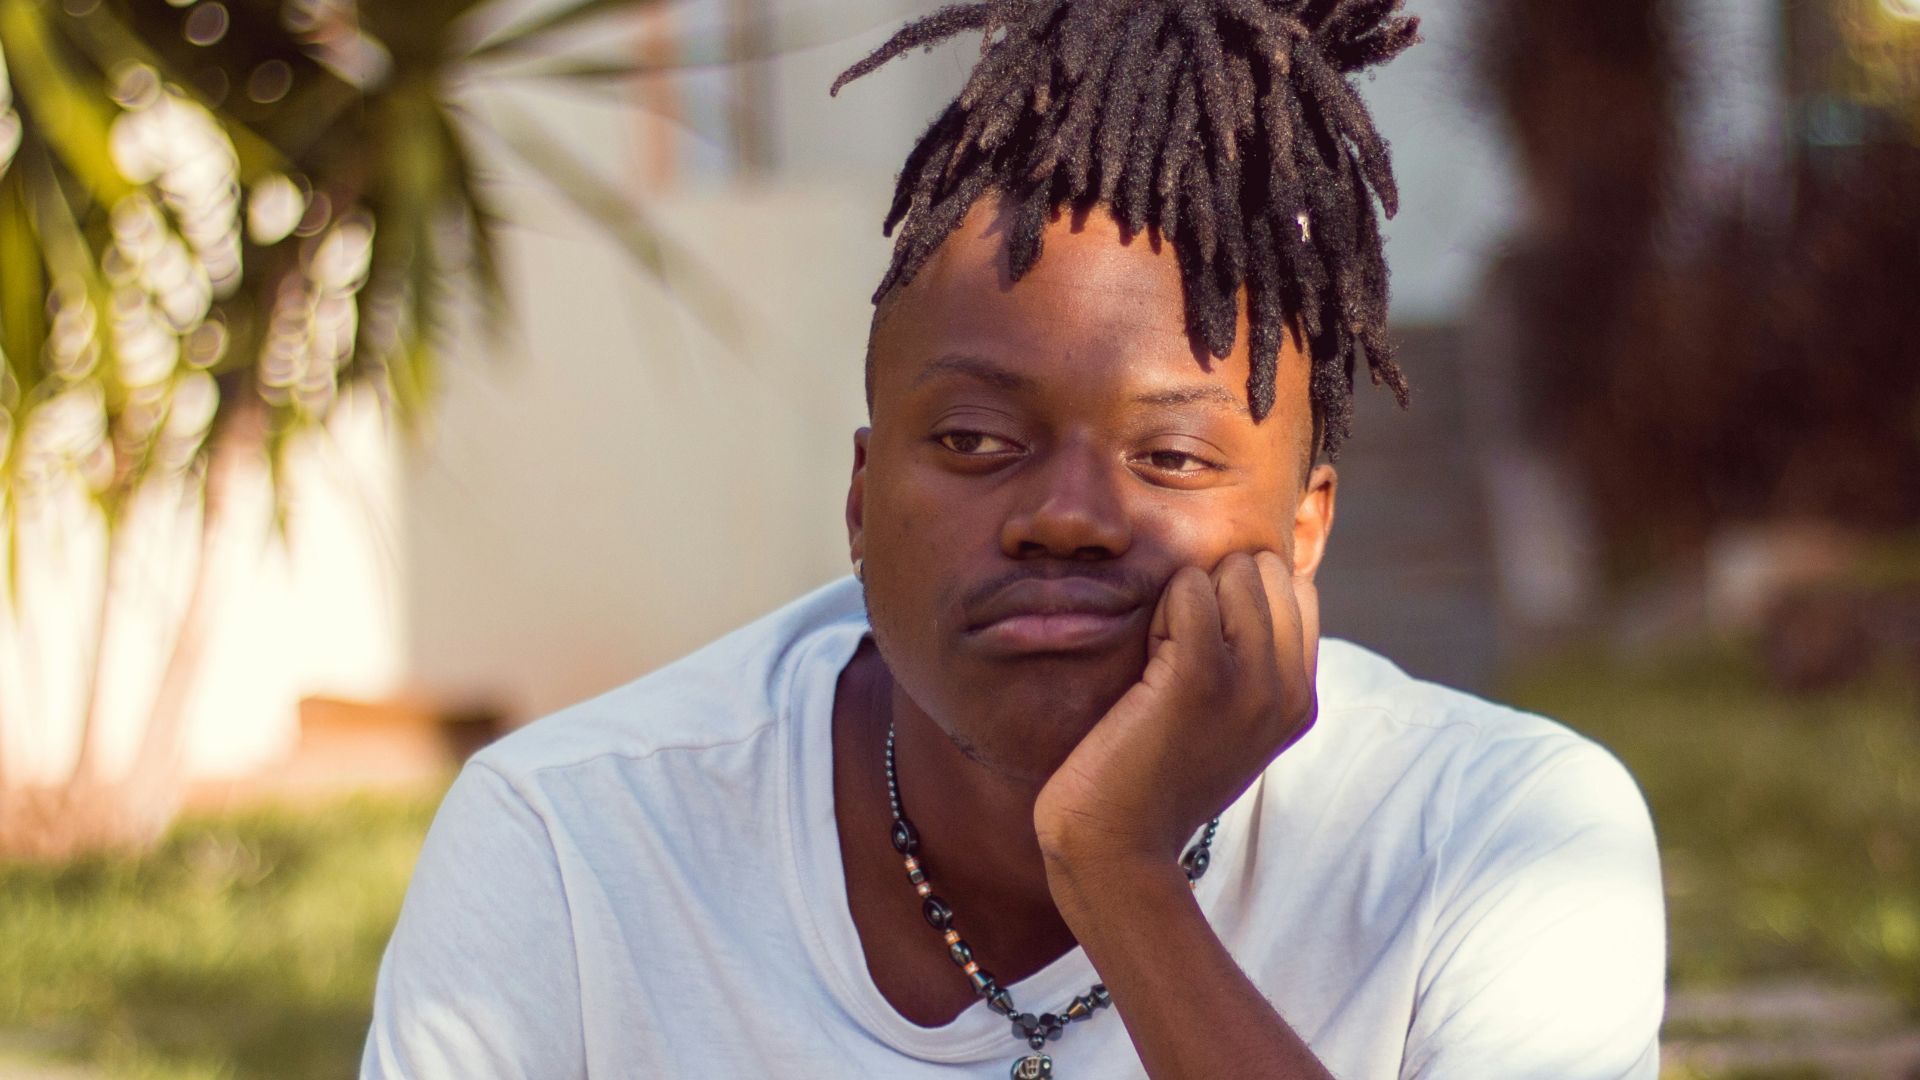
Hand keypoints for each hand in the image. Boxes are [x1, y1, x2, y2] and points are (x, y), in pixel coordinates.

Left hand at [1032, 551, 1319, 873]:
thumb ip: (1254, 668)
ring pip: (1234, 572)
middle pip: (1268, 571)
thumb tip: (1248, 584)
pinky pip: (1190, 587)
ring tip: (1162, 656)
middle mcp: (1289, 690)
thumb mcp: (1229, 725)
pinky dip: (1163, 605)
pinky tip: (1148, 656)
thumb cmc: (1155, 778)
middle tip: (1179, 649)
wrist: (1117, 844)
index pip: (1297, 590)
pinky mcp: (1199, 674)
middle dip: (1217, 588)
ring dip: (1187, 596)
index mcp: (1301, 700)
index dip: (1241, 598)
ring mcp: (1251, 681)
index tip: (1206, 647)